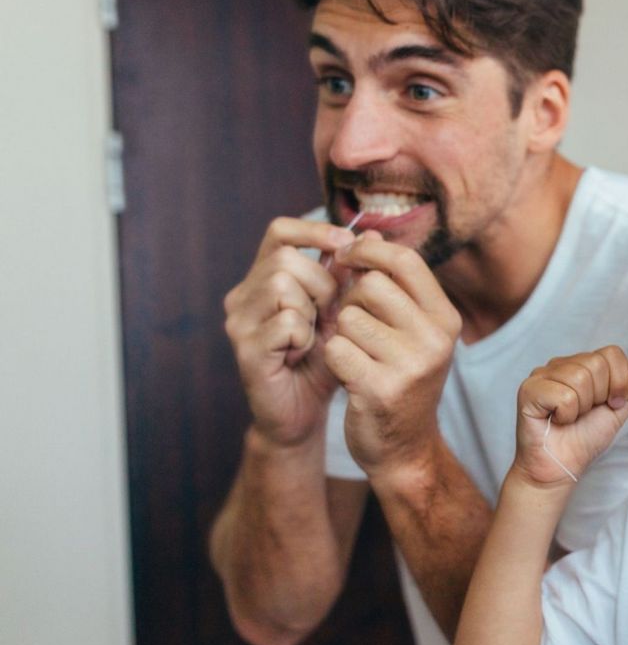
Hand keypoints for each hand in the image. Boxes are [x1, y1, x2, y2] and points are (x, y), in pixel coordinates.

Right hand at [223, 217, 355, 445]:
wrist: (303, 413)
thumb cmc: (322, 361)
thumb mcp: (341, 313)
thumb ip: (349, 276)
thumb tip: (372, 234)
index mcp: (263, 279)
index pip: (280, 232)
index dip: (314, 231)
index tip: (345, 244)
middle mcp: (243, 295)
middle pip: (286, 259)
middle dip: (321, 283)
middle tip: (329, 314)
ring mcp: (239, 322)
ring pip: (282, 284)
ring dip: (312, 310)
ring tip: (313, 335)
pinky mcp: (244, 349)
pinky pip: (285, 322)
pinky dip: (303, 336)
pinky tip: (302, 353)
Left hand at [323, 233, 461, 476]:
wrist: (404, 449)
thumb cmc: (401, 379)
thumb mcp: (411, 330)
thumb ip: (392, 285)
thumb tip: (364, 232)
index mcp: (446, 318)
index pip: (405, 260)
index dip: (369, 251)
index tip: (347, 256)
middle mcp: (435, 339)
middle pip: (371, 285)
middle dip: (351, 300)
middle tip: (353, 324)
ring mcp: (411, 365)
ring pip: (348, 317)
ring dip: (340, 333)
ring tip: (355, 354)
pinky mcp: (380, 389)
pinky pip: (336, 349)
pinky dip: (333, 359)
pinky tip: (348, 375)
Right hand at [514, 347, 627, 487]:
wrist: (560, 468)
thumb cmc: (584, 439)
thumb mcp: (618, 411)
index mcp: (581, 364)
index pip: (611, 353)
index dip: (619, 381)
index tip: (612, 404)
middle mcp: (560, 365)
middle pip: (596, 363)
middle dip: (599, 396)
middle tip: (585, 413)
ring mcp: (542, 375)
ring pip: (580, 378)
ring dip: (581, 407)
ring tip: (569, 417)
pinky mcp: (529, 390)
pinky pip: (564, 395)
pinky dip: (567, 415)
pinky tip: (556, 420)